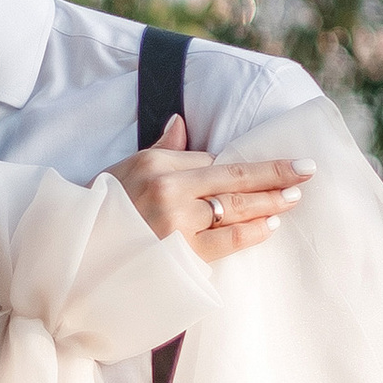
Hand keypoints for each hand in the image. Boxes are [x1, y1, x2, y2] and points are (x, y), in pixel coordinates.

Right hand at [108, 117, 312, 263]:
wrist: (76, 260)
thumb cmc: (101, 214)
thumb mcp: (125, 171)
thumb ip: (161, 149)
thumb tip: (181, 122)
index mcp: (156, 164)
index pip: (209, 160)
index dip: (236, 168)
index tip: (266, 170)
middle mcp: (169, 190)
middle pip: (234, 177)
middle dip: (275, 173)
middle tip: (306, 170)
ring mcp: (178, 224)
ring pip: (236, 208)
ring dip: (271, 202)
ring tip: (294, 196)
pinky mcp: (183, 255)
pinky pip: (228, 241)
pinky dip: (252, 232)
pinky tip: (271, 225)